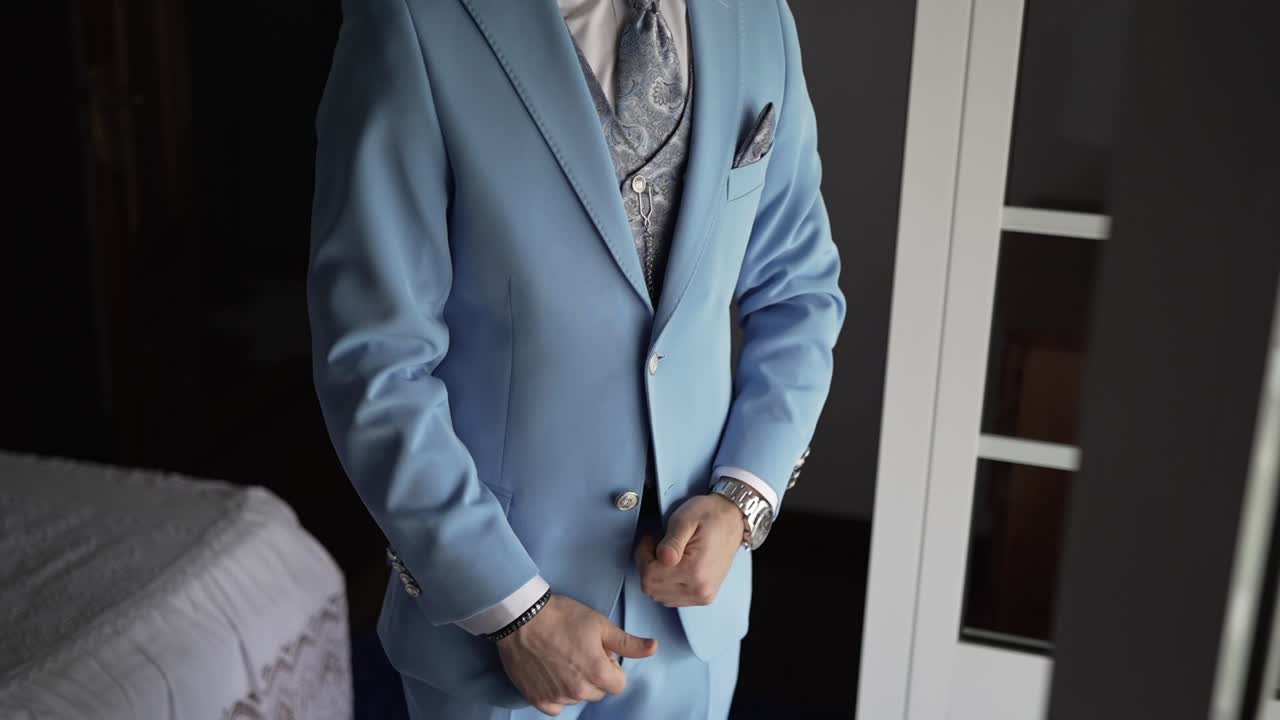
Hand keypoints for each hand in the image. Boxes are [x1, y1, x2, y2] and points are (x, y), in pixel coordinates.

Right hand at [496, 594, 657, 715]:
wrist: (521, 617)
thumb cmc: (562, 616)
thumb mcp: (600, 624)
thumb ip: (628, 643)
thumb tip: (654, 648)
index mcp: (598, 674)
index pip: (618, 684)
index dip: (611, 666)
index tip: (598, 651)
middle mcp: (578, 691)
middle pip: (598, 692)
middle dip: (594, 675)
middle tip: (579, 651)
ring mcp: (557, 697)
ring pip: (577, 698)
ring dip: (574, 683)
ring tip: (561, 657)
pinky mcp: (537, 699)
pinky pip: (556, 706)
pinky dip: (556, 693)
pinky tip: (550, 672)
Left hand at [635, 494, 744, 606]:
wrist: (734, 520)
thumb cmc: (710, 516)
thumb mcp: (686, 519)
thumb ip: (672, 540)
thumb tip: (662, 557)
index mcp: (694, 570)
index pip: (648, 576)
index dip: (643, 556)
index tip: (651, 539)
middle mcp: (699, 589)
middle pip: (652, 589)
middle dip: (647, 566)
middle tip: (657, 545)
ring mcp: (702, 595)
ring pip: (660, 596)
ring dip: (655, 577)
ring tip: (667, 555)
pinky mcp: (704, 597)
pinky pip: (672, 599)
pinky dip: (666, 585)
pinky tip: (673, 567)